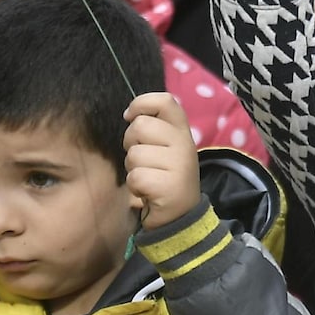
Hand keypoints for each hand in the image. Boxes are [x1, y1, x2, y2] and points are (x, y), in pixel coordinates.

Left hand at [124, 92, 201, 231]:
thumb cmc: (164, 175)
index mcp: (182, 130)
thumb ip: (154, 127)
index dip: (141, 103)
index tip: (131, 117)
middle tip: (143, 159)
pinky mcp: (169, 186)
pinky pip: (135, 177)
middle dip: (130, 143)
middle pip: (140, 126)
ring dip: (132, 168)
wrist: (180, 214)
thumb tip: (129, 114)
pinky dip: (135, 186)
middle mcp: (184, 144)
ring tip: (147, 176)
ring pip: (134, 154)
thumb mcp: (165, 146)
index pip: (165, 101)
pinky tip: (147, 191)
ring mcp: (179, 165)